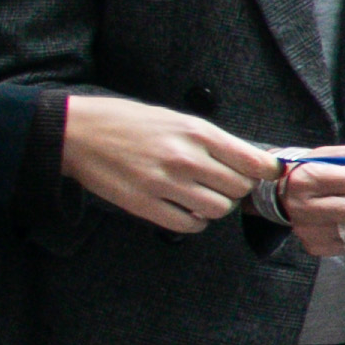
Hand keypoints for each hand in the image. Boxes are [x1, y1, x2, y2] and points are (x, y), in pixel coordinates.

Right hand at [57, 93, 281, 233]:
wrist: (79, 133)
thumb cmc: (128, 122)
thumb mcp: (176, 119)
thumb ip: (213, 140)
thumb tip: (251, 160)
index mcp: (197, 133)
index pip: (254, 162)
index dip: (265, 172)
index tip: (265, 174)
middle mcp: (186, 158)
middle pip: (239, 189)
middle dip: (234, 188)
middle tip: (219, 182)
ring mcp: (165, 184)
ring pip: (219, 210)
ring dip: (215, 206)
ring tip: (200, 195)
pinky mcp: (145, 205)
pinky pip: (189, 225)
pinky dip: (194, 222)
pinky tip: (185, 209)